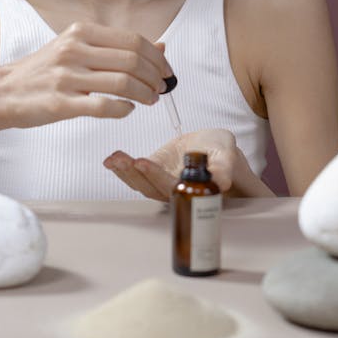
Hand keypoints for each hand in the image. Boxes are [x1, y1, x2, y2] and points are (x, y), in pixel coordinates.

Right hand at [0, 22, 171, 127]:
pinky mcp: (60, 103)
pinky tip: (127, 110)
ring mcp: (66, 76)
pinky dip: (123, 109)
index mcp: (81, 32)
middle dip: (155, 76)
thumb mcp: (78, 48)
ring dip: (145, 94)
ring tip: (150, 100)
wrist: (5, 91)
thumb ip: (117, 47)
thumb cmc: (44, 70)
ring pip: (122, 83)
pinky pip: (103, 106)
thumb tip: (161, 47)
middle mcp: (74, 50)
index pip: (133, 40)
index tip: (166, 71)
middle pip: (132, 60)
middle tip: (161, 88)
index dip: (157, 57)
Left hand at [104, 129, 273, 200]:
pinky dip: (122, 167)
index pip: (173, 187)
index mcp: (192, 191)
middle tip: (125, 159)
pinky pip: (135, 174)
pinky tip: (111, 159)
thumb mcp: (226, 154)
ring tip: (114, 159)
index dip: (157, 177)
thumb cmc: (221, 152)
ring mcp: (161, 182)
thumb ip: (223, 166)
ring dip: (126, 172)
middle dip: (136, 174)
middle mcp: (174, 191)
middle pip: (152, 188)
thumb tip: (221, 181)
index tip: (144, 163)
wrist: (210, 146)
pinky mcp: (152, 171)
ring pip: (141, 184)